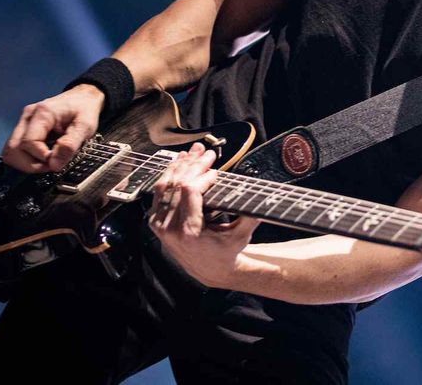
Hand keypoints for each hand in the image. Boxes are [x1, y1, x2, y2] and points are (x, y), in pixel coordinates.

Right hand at [2, 84, 104, 172]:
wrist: (83, 97)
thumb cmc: (84, 108)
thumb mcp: (85, 126)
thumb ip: (70, 145)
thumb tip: (54, 165)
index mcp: (43, 113)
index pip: (28, 143)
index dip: (41, 158)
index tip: (57, 162)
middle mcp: (29, 116)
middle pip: (13, 149)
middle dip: (30, 164)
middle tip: (51, 165)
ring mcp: (25, 121)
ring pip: (11, 150)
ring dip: (27, 162)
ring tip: (47, 162)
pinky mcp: (25, 127)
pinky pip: (17, 147)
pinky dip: (28, 157)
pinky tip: (44, 156)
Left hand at [149, 142, 259, 287]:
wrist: (208, 269)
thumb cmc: (226, 251)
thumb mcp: (240, 236)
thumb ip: (250, 216)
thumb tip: (266, 197)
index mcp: (189, 232)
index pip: (190, 192)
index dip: (202, 176)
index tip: (217, 170)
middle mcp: (170, 229)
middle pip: (177, 184)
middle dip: (194, 164)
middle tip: (208, 152)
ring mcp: (160, 225)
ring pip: (165, 185)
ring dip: (180, 165)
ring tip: (195, 151)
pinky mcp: (156, 221)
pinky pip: (159, 192)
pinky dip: (170, 174)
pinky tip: (180, 161)